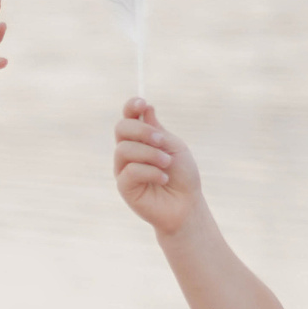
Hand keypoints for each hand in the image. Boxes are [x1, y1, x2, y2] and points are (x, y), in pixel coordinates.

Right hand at [111, 98, 203, 235]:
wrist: (186, 205)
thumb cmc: (182, 176)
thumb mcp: (174, 148)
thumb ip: (158, 131)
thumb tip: (146, 108)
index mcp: (141, 138)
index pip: (129, 116)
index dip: (131, 106)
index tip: (142, 103)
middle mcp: (129, 151)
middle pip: (121, 128)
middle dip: (142, 131)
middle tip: (162, 141)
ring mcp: (124, 168)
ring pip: (124, 149)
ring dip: (150, 154)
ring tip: (167, 164)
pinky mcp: (124, 186)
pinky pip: (130, 171)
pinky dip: (150, 171)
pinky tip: (163, 179)